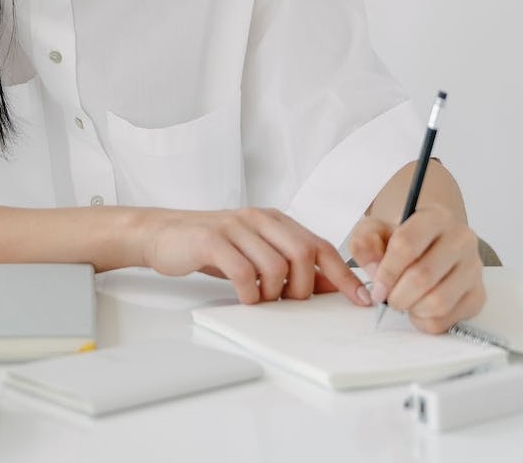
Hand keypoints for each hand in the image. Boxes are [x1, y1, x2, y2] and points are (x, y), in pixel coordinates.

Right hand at [140, 207, 372, 307]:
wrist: (161, 234)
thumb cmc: (210, 246)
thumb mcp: (253, 251)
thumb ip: (288, 264)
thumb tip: (329, 287)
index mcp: (274, 220)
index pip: (320, 245)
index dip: (343, 275)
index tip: (361, 299)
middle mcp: (258, 219)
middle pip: (304, 253)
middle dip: (304, 288)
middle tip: (289, 303)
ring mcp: (235, 227)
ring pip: (276, 265)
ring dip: (274, 294)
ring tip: (261, 300)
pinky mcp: (211, 240)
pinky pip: (243, 271)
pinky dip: (249, 293)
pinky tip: (243, 297)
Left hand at [348, 203, 485, 332]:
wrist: (429, 248)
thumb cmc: (402, 240)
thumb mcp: (376, 231)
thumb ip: (365, 243)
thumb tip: (375, 271)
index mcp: (436, 217)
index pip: (407, 244)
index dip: (387, 271)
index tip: (376, 286)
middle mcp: (461, 239)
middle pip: (423, 276)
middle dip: (397, 295)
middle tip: (387, 298)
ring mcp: (473, 268)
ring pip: (438, 302)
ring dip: (412, 308)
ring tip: (403, 301)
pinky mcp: (478, 295)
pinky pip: (448, 319)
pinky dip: (426, 321)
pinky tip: (418, 308)